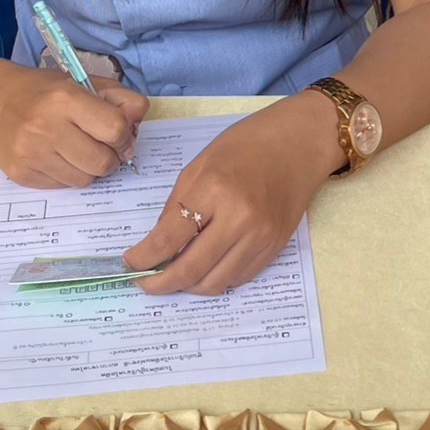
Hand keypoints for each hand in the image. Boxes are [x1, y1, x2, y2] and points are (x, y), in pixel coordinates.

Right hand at [0, 56, 145, 189]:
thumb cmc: (45, 91)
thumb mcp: (85, 82)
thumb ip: (120, 100)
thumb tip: (136, 132)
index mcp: (66, 99)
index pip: (115, 129)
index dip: (124, 135)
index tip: (118, 134)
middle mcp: (46, 128)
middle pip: (103, 162)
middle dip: (111, 158)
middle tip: (103, 147)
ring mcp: (31, 155)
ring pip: (85, 180)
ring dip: (91, 169)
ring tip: (79, 151)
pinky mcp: (22, 175)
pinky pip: (63, 187)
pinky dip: (69, 175)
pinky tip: (58, 157)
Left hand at [121, 93, 343, 295]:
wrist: (299, 143)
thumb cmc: (246, 146)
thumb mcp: (200, 166)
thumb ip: (176, 206)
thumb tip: (156, 246)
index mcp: (214, 190)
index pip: (169, 238)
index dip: (143, 258)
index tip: (130, 263)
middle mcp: (240, 219)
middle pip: (190, 269)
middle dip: (160, 283)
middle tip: (146, 283)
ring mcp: (261, 237)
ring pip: (214, 283)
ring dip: (188, 286)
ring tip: (175, 275)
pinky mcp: (275, 247)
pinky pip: (238, 278)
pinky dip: (216, 279)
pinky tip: (206, 267)